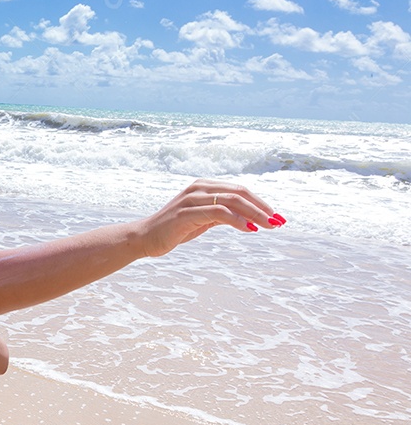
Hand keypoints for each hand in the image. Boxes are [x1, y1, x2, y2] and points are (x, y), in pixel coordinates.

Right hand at [139, 179, 285, 257]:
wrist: (145, 238)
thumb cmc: (173, 230)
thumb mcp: (202, 220)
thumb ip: (221, 215)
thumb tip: (248, 219)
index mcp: (203, 187)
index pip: (239, 190)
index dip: (260, 202)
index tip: (276, 217)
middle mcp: (199, 188)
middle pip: (239, 193)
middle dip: (262, 207)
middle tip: (278, 221)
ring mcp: (192, 199)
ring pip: (232, 200)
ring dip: (254, 214)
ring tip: (269, 226)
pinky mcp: (187, 213)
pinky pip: (218, 213)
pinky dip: (237, 221)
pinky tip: (249, 230)